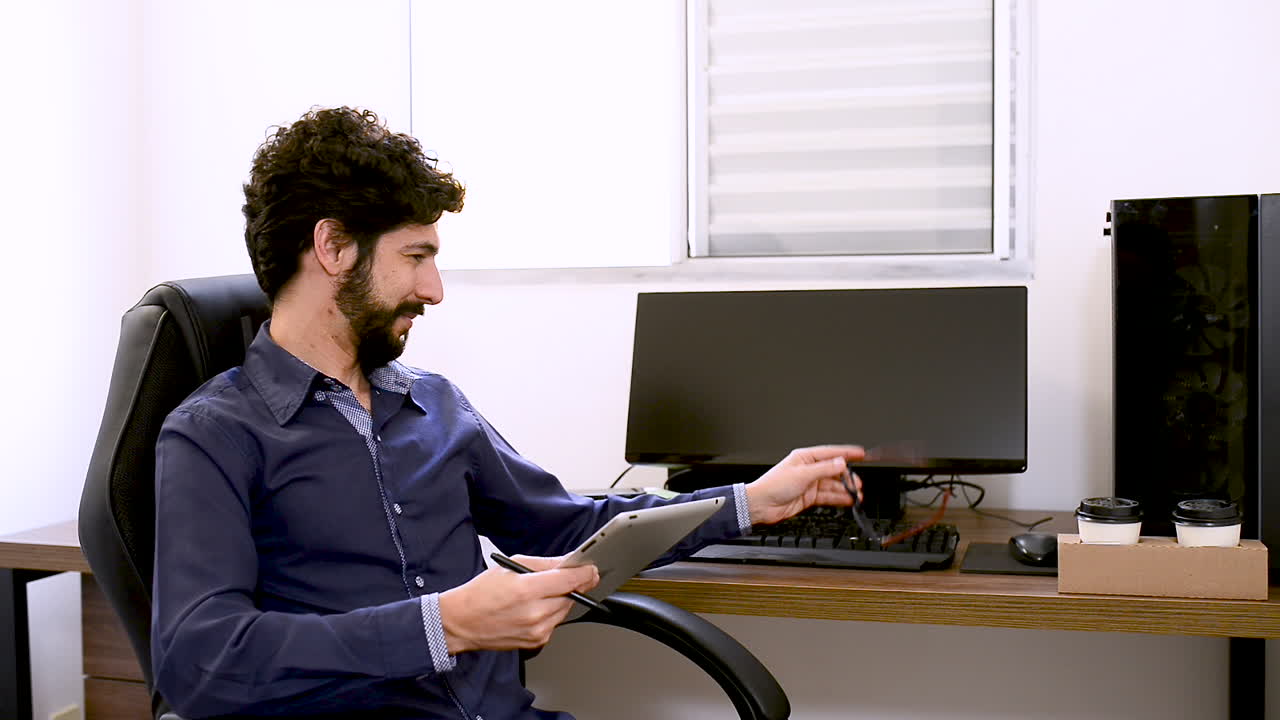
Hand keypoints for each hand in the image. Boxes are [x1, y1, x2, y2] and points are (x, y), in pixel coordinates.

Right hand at [438, 555, 598, 653]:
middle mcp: (534, 613)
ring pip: (565, 610)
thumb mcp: (510, 567)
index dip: (585, 573)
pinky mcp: (536, 642)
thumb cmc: (481, 593)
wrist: (461, 622)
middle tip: (563, 578)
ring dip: (561, 600)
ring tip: (540, 594)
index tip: (591, 569)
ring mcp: (536, 631)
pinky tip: (534, 608)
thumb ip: (544, 564)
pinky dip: (551, 614)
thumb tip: (568, 562)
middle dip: (571, 586)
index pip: (569, 581)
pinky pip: (555, 624)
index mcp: (527, 590)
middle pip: (571, 596)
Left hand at [744, 445, 865, 524]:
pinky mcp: (809, 497)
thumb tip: (841, 463)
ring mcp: (809, 484)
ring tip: (857, 495)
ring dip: (845, 490)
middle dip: (848, 477)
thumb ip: (824, 469)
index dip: (847, 453)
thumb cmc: (773, 485)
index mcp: (805, 458)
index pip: (831, 453)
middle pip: (834, 471)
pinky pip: (828, 496)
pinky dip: (838, 498)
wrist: (761, 505)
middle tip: (858, 484)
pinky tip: (848, 500)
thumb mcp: (802, 475)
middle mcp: (808, 469)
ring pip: (833, 485)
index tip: (862, 453)